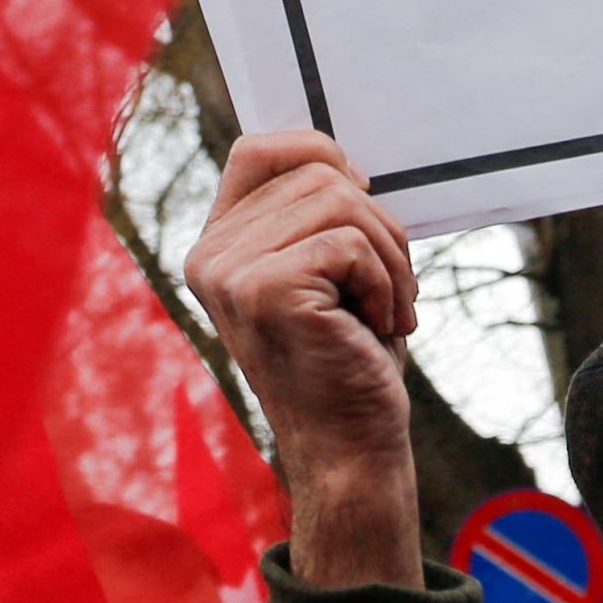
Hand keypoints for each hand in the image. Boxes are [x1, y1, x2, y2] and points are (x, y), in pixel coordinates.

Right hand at [184, 131, 421, 588]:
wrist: (349, 452)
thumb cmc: (347, 362)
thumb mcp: (320, 278)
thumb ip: (309, 221)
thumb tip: (340, 160)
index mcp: (217, 246)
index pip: (256, 150)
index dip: (316, 150)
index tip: (364, 194)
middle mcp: (210, 254)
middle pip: (316, 173)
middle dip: (379, 226)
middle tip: (393, 288)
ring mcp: (230, 272)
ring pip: (339, 201)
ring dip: (390, 256)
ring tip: (391, 309)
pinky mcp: (265, 290)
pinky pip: (349, 243)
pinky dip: (386, 282)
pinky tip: (380, 326)